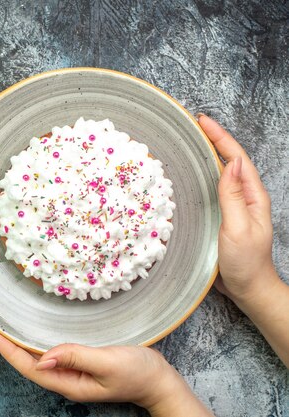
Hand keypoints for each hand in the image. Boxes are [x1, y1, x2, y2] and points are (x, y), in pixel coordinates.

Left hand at [0, 330, 211, 415]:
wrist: (159, 382)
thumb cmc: (138, 373)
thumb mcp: (108, 362)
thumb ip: (76, 357)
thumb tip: (44, 357)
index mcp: (69, 384)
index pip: (30, 367)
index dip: (9, 351)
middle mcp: (67, 381)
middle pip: (30, 365)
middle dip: (9, 348)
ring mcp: (74, 375)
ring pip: (40, 361)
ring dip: (22, 346)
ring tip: (6, 331)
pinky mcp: (81, 367)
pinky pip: (54, 357)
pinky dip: (39, 345)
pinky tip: (35, 336)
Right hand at [197, 114, 276, 301]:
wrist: (248, 289)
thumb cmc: (245, 262)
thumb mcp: (238, 227)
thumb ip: (233, 196)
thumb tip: (230, 163)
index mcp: (252, 196)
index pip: (236, 158)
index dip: (220, 137)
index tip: (203, 121)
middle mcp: (244, 197)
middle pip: (229, 160)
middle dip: (213, 139)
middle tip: (193, 125)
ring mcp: (233, 206)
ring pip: (220, 173)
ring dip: (206, 155)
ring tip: (189, 142)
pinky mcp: (222, 216)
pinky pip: (212, 189)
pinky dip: (201, 175)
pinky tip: (189, 174)